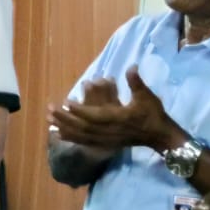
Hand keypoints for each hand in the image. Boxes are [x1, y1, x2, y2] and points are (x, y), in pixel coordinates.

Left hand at [47, 67, 183, 152]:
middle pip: (83, 126)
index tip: (65, 101)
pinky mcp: (106, 144)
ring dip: (64, 127)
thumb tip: (131, 65)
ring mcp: (107, 139)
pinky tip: (58, 133)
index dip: (80, 109)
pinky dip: (71, 137)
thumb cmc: (153, 114)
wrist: (161, 137)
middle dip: (65, 118)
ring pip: (82, 135)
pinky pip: (85, 142)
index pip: (95, 115)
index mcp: (118, 118)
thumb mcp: (146, 96)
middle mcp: (110, 131)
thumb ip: (136, 82)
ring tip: (48, 119)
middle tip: (49, 109)